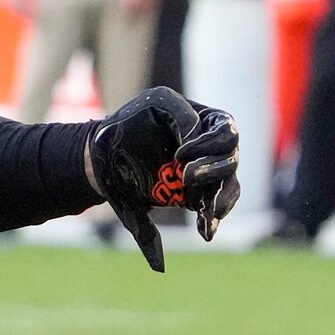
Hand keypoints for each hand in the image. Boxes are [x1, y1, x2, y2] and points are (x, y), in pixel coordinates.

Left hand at [86, 86, 240, 271]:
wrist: (105, 154)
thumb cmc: (131, 121)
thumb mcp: (156, 103)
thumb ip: (181, 116)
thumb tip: (199, 138)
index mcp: (208, 120)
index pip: (225, 132)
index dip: (208, 144)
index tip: (179, 154)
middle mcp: (212, 148)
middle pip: (230, 160)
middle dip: (212, 170)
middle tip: (186, 177)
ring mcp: (206, 173)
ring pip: (229, 186)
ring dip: (222, 199)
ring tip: (211, 214)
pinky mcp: (194, 195)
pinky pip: (212, 207)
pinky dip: (211, 219)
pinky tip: (205, 231)